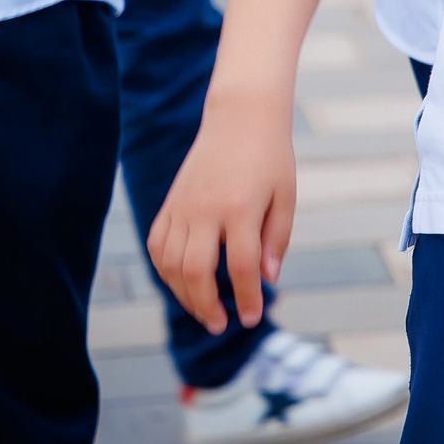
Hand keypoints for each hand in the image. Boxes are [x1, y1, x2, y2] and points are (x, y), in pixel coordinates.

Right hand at [146, 98, 294, 333]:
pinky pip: (157, 246)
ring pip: (169, 264)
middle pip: (195, 271)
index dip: (246, 297)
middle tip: (220, 324)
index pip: (240, 266)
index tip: (251, 318)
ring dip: (182, 294)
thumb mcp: (286, 195)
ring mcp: (182, 207)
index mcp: (240, 208)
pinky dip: (165, 271)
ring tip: (203, 309)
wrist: (240, 118)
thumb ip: (276, 238)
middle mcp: (205, 210)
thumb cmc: (270, 158)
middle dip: (205, 305)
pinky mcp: (169, 204)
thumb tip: (268, 279)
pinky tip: (182, 282)